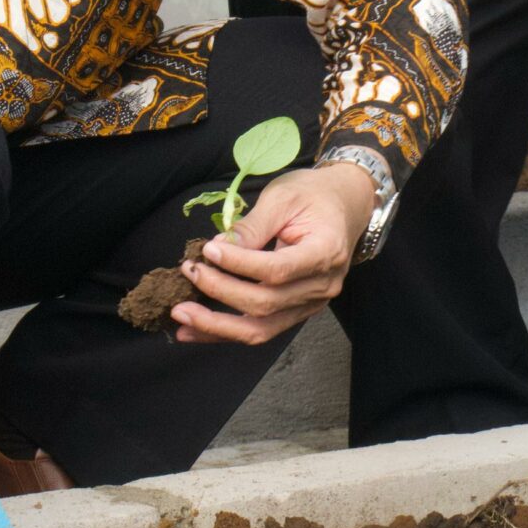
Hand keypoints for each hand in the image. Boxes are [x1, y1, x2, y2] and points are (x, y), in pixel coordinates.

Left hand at [171, 162, 375, 345]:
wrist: (346, 205)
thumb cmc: (314, 195)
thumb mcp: (283, 197)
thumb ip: (252, 226)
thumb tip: (217, 249)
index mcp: (325, 252)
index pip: (277, 270)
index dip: (238, 264)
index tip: (208, 250)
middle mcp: (322, 286)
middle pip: (266, 304)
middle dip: (221, 291)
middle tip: (189, 271)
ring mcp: (311, 304)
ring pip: (261, 329)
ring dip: (217, 326)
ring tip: (181, 315)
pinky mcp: (296, 311)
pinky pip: (260, 329)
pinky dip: (224, 332)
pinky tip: (194, 331)